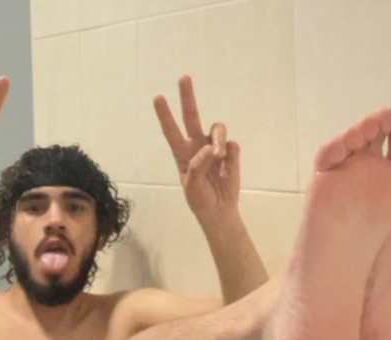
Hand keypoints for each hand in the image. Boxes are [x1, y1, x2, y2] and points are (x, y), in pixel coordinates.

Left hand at [153, 76, 239, 219]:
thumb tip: (210, 149)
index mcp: (182, 154)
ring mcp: (215, 148)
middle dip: (187, 97)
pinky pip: (232, 145)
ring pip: (217, 129)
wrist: (220, 211)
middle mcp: (197, 146)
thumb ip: (197, 167)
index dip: (165, 115)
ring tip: (219, 155)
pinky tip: (227, 170)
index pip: (171, 131)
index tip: (158, 97)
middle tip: (184, 77)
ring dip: (219, 138)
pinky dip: (231, 157)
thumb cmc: (200, 200)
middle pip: (192, 116)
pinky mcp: (231, 154)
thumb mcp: (192, 187)